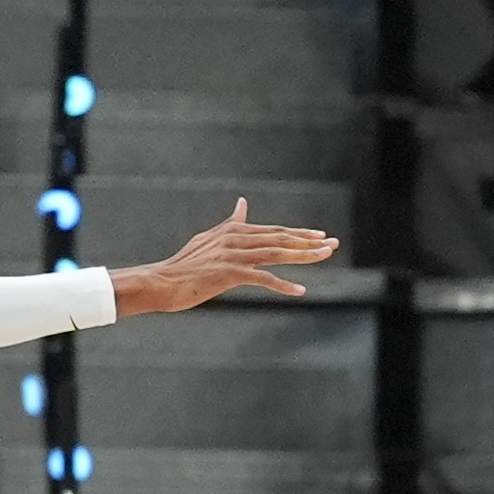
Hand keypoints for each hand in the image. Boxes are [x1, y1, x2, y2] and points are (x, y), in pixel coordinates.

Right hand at [110, 199, 336, 312]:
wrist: (160, 283)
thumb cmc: (183, 266)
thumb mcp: (208, 239)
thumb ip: (230, 223)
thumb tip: (243, 203)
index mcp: (231, 230)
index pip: (273, 231)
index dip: (298, 233)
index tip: (320, 236)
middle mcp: (234, 238)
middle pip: (279, 238)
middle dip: (308, 241)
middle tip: (333, 244)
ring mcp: (232, 255)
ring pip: (276, 254)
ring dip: (304, 256)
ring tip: (325, 257)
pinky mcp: (228, 273)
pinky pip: (262, 278)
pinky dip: (282, 284)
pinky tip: (299, 290)